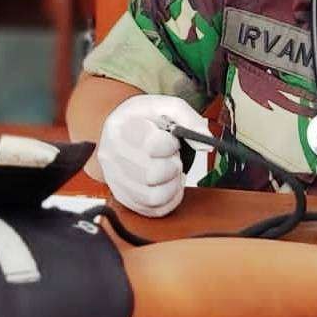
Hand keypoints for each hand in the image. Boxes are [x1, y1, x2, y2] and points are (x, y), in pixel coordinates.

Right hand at [97, 95, 210, 216]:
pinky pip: (152, 210)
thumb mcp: (167, 106)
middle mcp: (111, 155)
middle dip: (172, 166)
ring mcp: (114, 179)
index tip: (170, 140)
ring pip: (153, 197)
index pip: (152, 146)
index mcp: (120, 128)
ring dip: (172, 185)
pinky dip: (169, 199)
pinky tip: (168, 184)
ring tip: (171, 171)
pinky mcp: (122, 197)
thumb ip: (189, 118)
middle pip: (152, 175)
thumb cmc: (144, 120)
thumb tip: (205, 142)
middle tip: (171, 156)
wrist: (124, 131)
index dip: (170, 145)